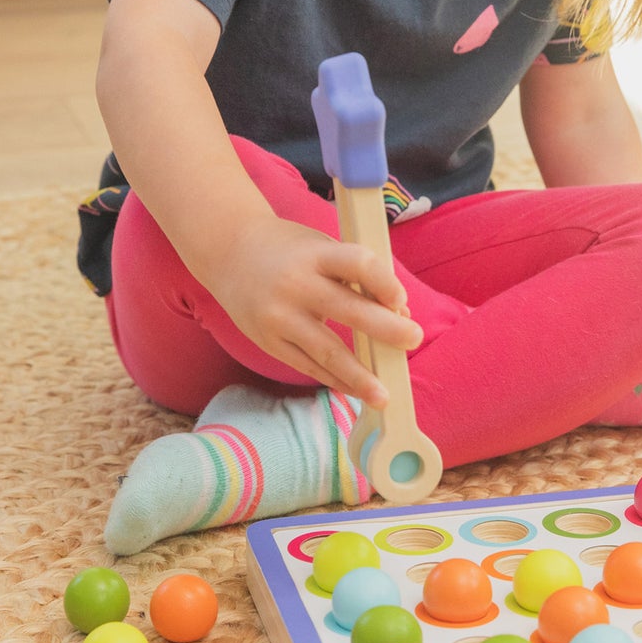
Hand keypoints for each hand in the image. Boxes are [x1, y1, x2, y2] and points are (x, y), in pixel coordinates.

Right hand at [207, 213, 420, 408]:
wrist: (228, 251)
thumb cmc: (289, 249)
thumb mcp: (320, 246)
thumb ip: (355, 275)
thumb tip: (398, 313)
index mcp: (315, 254)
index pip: (357, 264)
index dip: (383, 282)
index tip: (400, 300)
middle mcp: (295, 285)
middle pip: (347, 310)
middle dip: (385, 328)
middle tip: (413, 339)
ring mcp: (279, 317)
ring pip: (326, 351)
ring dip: (359, 377)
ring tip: (384, 396)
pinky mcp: (269, 341)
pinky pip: (307, 366)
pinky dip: (335, 380)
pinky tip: (356, 390)